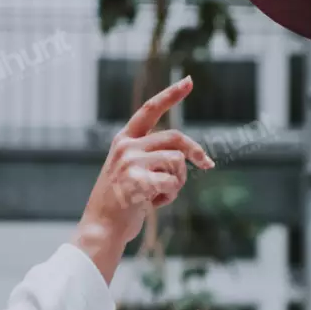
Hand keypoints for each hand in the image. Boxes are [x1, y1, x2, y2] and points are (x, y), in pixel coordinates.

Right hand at [72, 77, 213, 282]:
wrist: (102, 229)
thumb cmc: (123, 202)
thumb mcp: (132, 171)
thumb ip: (153, 156)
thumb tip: (191, 154)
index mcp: (124, 140)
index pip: (150, 109)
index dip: (170, 95)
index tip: (188, 80)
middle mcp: (126, 146)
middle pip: (175, 137)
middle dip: (196, 151)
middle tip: (208, 164)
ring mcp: (130, 162)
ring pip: (177, 162)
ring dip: (178, 182)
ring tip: (160, 194)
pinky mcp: (136, 180)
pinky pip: (172, 183)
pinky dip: (169, 197)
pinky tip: (152, 204)